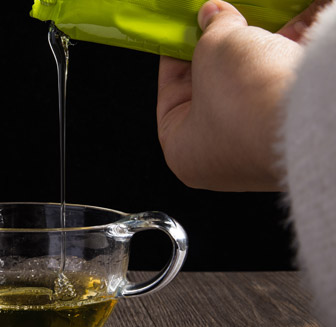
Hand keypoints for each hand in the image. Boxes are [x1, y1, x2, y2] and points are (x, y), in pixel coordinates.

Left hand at [156, 0, 328, 191]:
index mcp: (183, 152)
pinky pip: (287, 83)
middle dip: (220, 48)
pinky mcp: (295, 127)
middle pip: (214, 87)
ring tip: (259, 13)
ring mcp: (259, 143)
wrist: (312, 116)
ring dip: (260, 45)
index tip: (183, 29)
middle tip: (219, 16)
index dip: (176, 55)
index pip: (171, 94)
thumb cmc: (245, 100)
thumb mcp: (214, 48)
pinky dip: (291, 51)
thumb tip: (214, 14)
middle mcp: (221, 156)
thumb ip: (212, 28)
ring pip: (254, 83)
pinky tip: (301, 21)